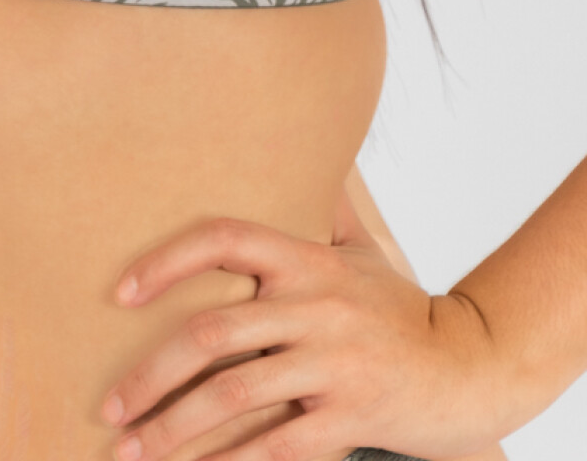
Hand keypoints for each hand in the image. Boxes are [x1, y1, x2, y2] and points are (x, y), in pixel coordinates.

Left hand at [99, 193, 515, 460]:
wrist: (476, 366)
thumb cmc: (405, 309)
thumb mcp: (363, 252)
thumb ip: (322, 212)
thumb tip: (300, 155)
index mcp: (308, 260)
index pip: (224, 239)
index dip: (166, 259)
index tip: (119, 292)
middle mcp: (316, 304)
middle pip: (212, 334)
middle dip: (150, 376)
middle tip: (110, 407)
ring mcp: (334, 362)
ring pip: (234, 396)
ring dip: (173, 430)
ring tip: (130, 452)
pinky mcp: (353, 415)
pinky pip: (277, 446)